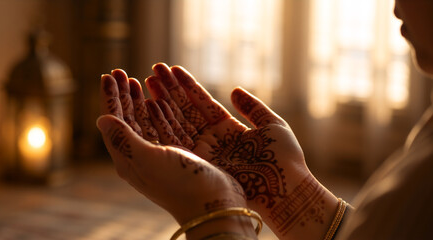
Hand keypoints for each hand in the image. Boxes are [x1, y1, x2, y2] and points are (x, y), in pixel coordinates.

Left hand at [98, 70, 257, 238]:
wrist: (214, 206)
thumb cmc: (179, 184)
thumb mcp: (146, 160)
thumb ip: (123, 139)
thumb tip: (100, 119)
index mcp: (130, 159)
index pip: (115, 122)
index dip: (111, 98)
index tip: (108, 75)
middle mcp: (145, 156)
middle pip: (130, 119)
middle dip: (124, 95)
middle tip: (121, 73)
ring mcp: (165, 155)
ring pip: (149, 120)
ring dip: (143, 99)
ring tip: (141, 79)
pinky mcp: (184, 153)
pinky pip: (170, 126)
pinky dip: (164, 109)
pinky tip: (160, 99)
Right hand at [144, 63, 337, 238]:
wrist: (285, 188)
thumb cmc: (284, 158)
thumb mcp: (271, 125)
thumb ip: (253, 107)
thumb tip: (235, 90)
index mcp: (228, 129)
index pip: (202, 102)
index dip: (187, 86)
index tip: (172, 69)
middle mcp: (212, 140)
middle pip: (186, 110)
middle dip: (169, 90)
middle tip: (154, 70)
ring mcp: (203, 151)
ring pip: (177, 121)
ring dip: (162, 101)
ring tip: (148, 80)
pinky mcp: (197, 162)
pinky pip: (176, 138)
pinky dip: (163, 121)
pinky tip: (152, 103)